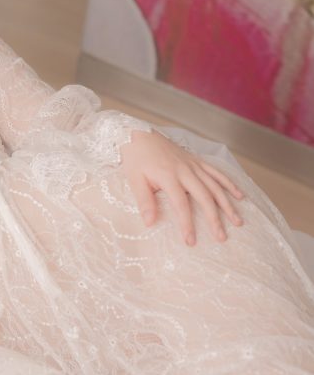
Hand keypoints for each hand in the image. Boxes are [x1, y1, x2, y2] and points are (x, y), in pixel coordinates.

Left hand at [119, 129, 243, 245]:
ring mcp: (193, 164)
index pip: (181, 205)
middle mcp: (185, 171)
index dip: (187, 224)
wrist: (139, 134)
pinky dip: (229, 184)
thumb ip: (144, 201)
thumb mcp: (134, 180)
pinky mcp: (196, 160)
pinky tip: (240, 195)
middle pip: (205, 197)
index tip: (191, 241)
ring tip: (238, 221)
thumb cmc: (136, 158)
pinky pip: (216, 172)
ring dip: (228, 204)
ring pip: (215, 186)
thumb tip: (150, 223)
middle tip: (222, 237)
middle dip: (215, 219)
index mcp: (169, 177)